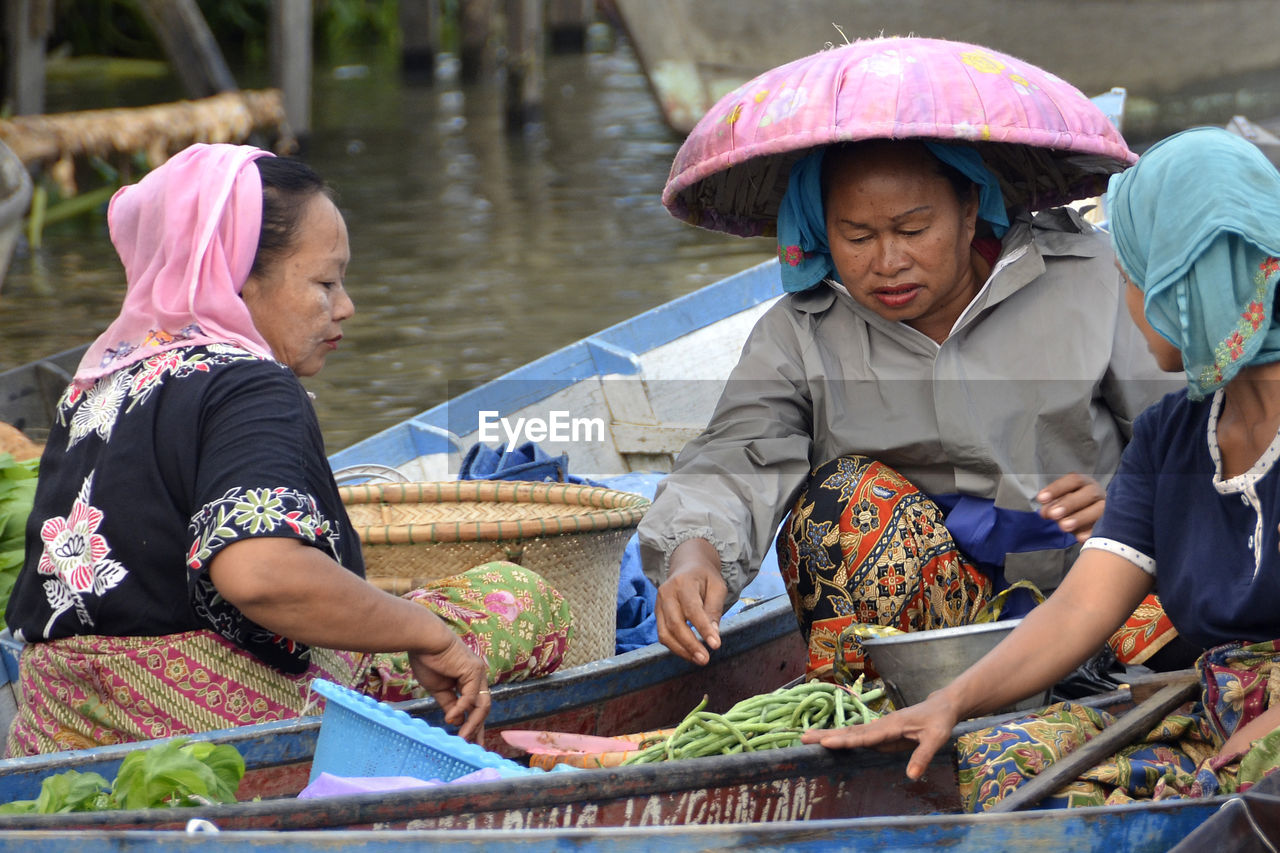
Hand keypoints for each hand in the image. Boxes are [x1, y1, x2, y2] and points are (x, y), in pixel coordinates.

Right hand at [406, 631, 490, 741]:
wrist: (424, 641)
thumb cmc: (428, 661)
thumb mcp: (439, 689)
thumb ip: (450, 704)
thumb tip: (456, 721)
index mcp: (469, 682)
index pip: (476, 707)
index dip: (475, 725)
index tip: (472, 742)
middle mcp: (477, 678)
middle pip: (483, 709)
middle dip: (478, 728)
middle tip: (475, 747)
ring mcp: (478, 674)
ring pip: (482, 705)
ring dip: (473, 723)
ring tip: (462, 738)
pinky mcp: (474, 671)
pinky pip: (470, 697)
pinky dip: (462, 709)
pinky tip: (451, 718)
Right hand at [655, 538, 726, 664]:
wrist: (687, 565)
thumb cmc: (705, 577)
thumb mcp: (717, 587)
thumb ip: (714, 609)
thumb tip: (713, 635)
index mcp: (683, 583)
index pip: (692, 609)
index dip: (703, 629)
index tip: (716, 645)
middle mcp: (666, 593)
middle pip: (675, 624)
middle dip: (690, 645)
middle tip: (705, 659)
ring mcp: (658, 604)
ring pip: (665, 633)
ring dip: (682, 650)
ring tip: (699, 660)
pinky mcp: (657, 614)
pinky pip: (663, 635)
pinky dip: (676, 647)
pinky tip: (690, 653)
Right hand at [800, 692, 961, 780]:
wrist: (941, 706)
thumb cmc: (939, 721)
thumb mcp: (936, 738)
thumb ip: (923, 756)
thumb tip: (911, 777)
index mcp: (892, 726)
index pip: (865, 735)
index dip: (845, 740)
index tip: (825, 742)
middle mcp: (881, 725)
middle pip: (851, 732)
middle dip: (827, 735)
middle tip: (803, 737)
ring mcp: (879, 728)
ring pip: (851, 733)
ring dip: (830, 735)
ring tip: (807, 737)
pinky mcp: (881, 733)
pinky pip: (858, 737)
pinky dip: (841, 739)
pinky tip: (829, 741)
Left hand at [1038, 472, 1104, 541]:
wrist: (1094, 520)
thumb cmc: (1074, 509)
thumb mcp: (1061, 504)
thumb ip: (1052, 506)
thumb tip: (1045, 512)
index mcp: (1084, 483)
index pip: (1073, 480)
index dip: (1057, 488)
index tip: (1041, 498)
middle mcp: (1098, 493)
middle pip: (1088, 493)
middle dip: (1069, 504)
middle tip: (1053, 514)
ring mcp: (1108, 508)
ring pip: (1099, 509)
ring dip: (1080, 518)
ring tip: (1064, 526)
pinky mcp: (1112, 524)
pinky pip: (1105, 527)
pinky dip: (1092, 532)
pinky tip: (1080, 538)